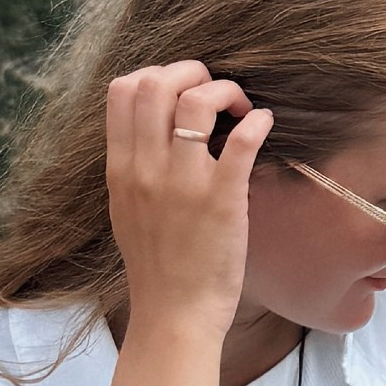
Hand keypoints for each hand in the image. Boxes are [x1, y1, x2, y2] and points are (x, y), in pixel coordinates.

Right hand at [104, 63, 274, 385]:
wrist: (174, 315)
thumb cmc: (156, 266)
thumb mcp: (126, 209)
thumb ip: (134, 167)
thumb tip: (153, 130)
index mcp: (121, 169)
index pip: (123, 90)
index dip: (156, 73)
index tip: (182, 89)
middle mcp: (146, 169)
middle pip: (156, 83)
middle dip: (192, 70)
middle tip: (216, 90)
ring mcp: (184, 183)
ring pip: (196, 101)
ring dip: (225, 90)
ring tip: (241, 107)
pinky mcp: (223, 199)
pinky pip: (241, 141)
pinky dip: (257, 121)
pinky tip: (264, 123)